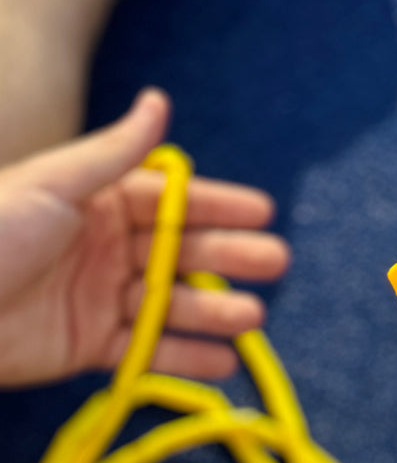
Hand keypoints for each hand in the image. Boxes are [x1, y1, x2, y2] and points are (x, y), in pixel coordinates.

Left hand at [0, 88, 289, 387]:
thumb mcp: (55, 184)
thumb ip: (114, 153)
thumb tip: (159, 101)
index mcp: (97, 205)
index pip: (170, 203)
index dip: (218, 207)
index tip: (263, 212)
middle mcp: (106, 251)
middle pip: (180, 255)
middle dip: (229, 259)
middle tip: (275, 263)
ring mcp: (102, 301)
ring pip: (172, 306)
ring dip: (215, 313)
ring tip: (253, 318)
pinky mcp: (91, 348)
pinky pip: (148, 353)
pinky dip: (187, 359)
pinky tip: (224, 361)